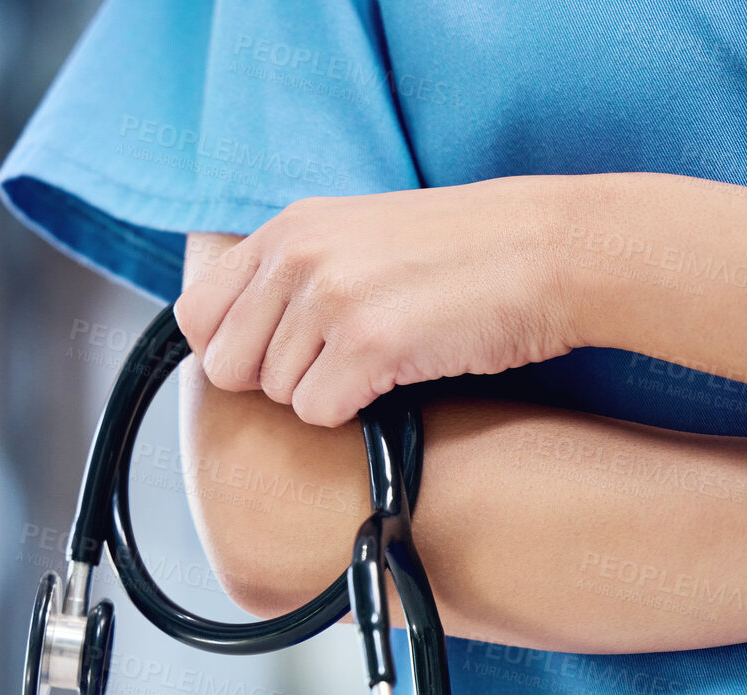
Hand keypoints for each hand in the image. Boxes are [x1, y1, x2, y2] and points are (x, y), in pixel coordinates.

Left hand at [173, 177, 584, 425]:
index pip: (196, 315)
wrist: (550, 251)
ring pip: (277, 396)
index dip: (231, 350)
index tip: (275, 355)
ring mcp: (330, 297)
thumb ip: (288, 276)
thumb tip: (228, 345)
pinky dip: (355, 412)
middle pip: (228, 367)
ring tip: (382, 356)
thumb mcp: (355, 237)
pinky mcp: (367, 343)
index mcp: (288, 229)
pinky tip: (397, 374)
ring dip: (327, 393)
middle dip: (275, 382)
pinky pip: (317, 414)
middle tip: (335, 364)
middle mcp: (298, 256)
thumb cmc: (462, 254)